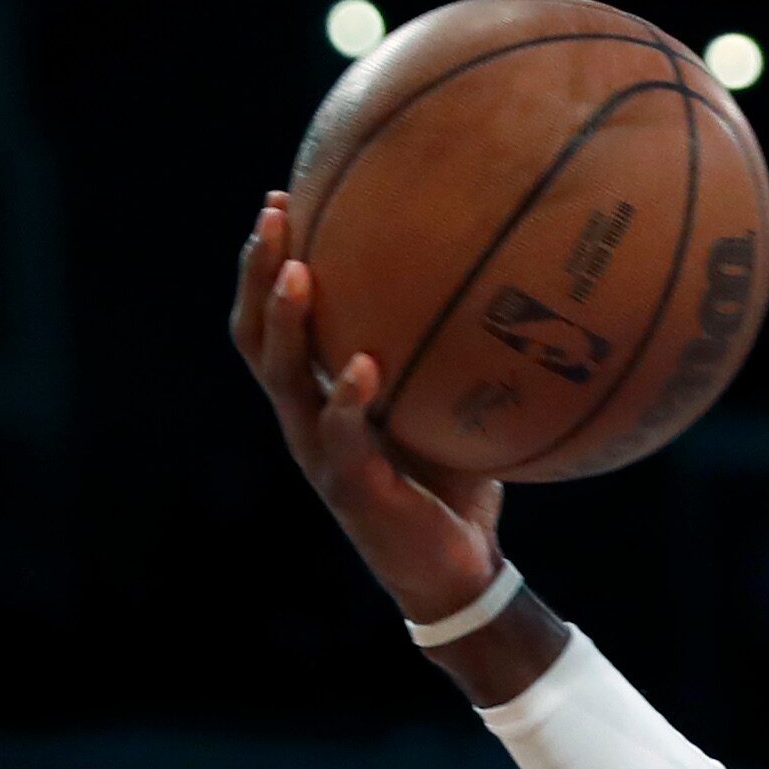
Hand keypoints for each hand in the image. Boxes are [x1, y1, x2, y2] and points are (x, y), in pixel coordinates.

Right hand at [229, 190, 506, 624]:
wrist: (459, 569)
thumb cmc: (454, 482)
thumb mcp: (451, 408)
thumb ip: (456, 356)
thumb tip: (511, 282)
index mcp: (319, 395)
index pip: (275, 319)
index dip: (267, 263)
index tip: (282, 198)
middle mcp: (305, 418)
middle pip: (257, 335)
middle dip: (259, 271)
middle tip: (274, 213)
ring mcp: (321, 454)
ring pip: (283, 378)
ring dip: (287, 323)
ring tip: (298, 272)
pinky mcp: (352, 487)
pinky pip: (341, 435)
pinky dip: (347, 398)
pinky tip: (361, 365)